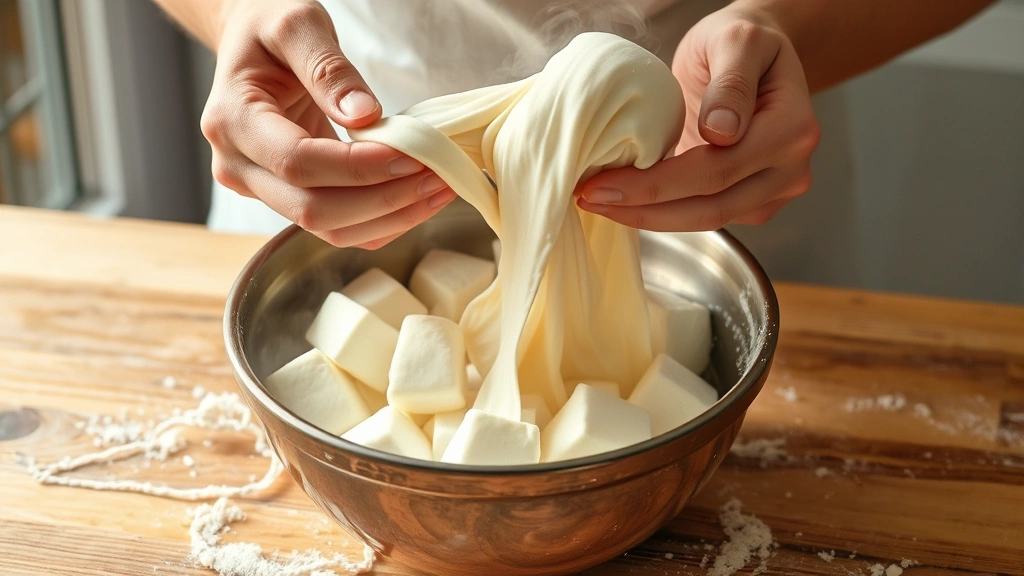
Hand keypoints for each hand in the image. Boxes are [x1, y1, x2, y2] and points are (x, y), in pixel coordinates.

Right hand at [201, 0, 455, 248]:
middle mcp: (238, 166)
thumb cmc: (269, 24)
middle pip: (313, 209)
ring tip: (438, 189)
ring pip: (329, 229)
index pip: (299, 162)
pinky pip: (339, 228)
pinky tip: (417, 198)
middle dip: (383, 200)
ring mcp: (260, 189)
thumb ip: (329, 68)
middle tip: (436, 177)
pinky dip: (382, 221)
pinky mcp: (288, 199)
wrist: (253, 41)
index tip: (411, 156)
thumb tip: (365, 115)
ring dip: (390, 218)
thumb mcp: (297, 24)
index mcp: (232, 121)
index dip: (358, 168)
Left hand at [577, 5, 819, 230]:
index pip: (717, 170)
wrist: (753, 53)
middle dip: (645, 209)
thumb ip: (731, 81)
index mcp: (792, 129)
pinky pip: (708, 215)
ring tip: (601, 202)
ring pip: (708, 220)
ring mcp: (775, 189)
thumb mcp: (736, 39)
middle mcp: (790, 168)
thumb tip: (722, 132)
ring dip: (650, 217)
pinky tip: (628, 200)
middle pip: (712, 207)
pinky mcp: (754, 200)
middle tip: (591, 199)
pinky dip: (664, 212)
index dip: (657, 185)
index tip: (605, 184)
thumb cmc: (742, 42)